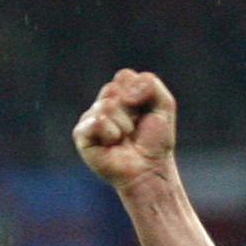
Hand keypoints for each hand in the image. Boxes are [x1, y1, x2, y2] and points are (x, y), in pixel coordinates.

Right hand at [73, 69, 179, 190]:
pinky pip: (96, 121)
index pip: (124, 76)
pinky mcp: (81, 135)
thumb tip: (123, 92)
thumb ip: (150, 83)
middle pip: (113, 89)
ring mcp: (90, 119)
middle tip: (134, 127)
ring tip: (125, 138)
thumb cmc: (155, 140)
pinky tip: (113, 143)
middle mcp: (102, 104)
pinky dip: (111, 132)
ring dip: (124, 124)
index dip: (138, 93)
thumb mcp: (164, 105)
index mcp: (119, 94)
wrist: (149, 169)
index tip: (144, 112)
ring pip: (106, 105)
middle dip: (131, 110)